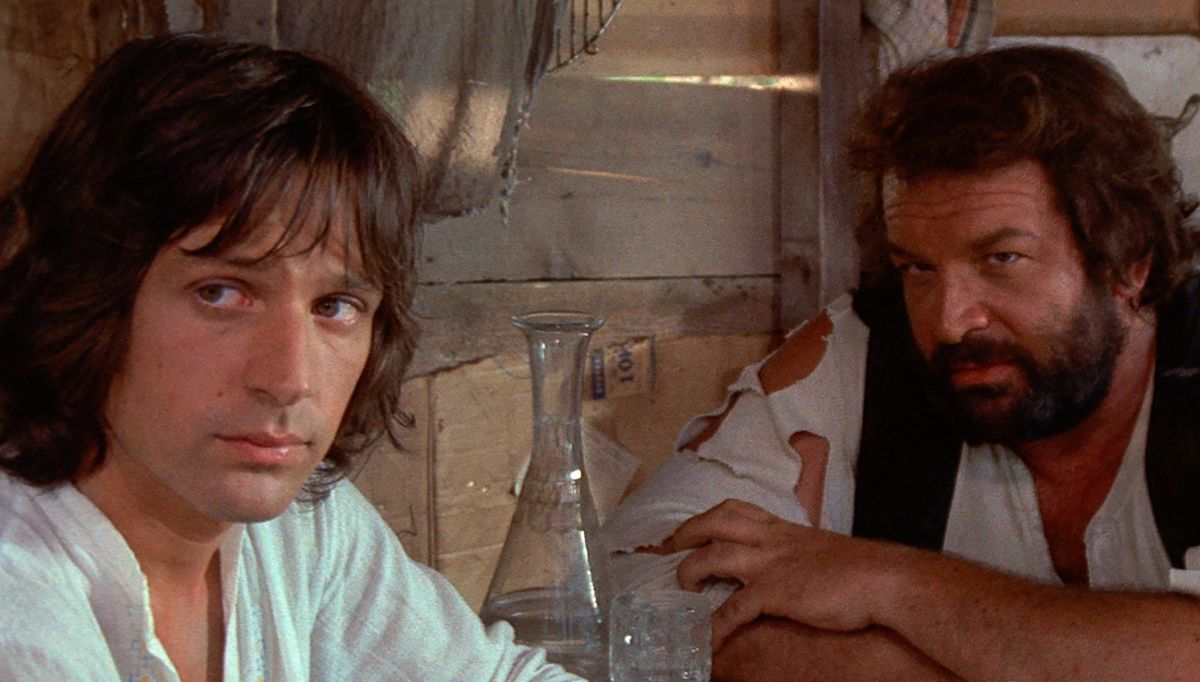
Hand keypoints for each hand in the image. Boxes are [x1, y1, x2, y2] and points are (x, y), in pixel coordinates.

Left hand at [667, 499, 902, 649]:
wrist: (885, 579)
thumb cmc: (860, 568)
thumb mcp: (822, 550)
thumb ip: (799, 553)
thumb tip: (793, 566)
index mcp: (783, 528)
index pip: (736, 509)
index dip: (707, 517)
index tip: (692, 529)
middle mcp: (771, 539)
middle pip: (715, 522)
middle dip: (687, 533)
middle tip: (669, 549)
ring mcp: (771, 564)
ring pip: (714, 556)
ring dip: (690, 572)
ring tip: (681, 589)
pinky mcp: (776, 592)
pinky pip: (734, 608)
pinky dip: (716, 625)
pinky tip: (707, 640)